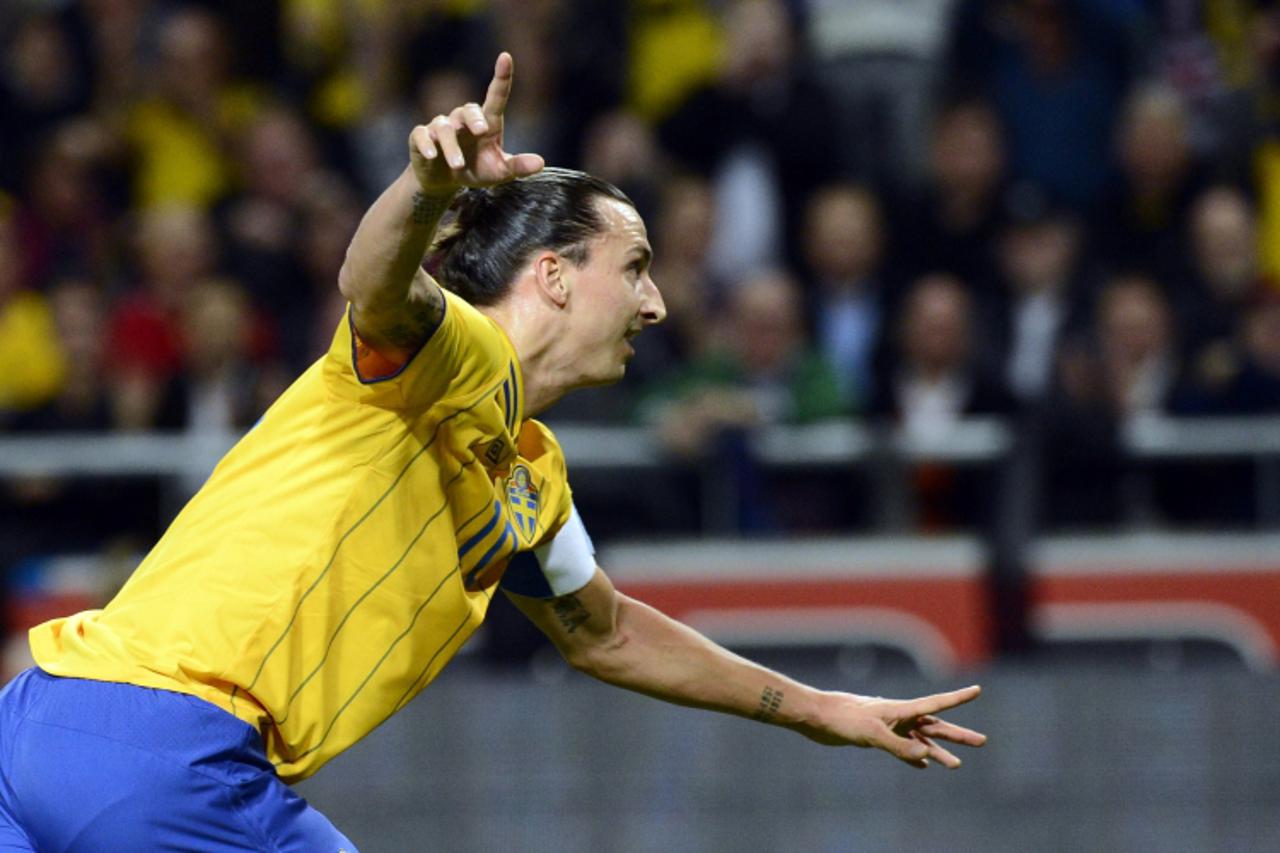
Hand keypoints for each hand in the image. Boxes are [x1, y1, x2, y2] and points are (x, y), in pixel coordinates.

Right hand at [408, 52, 544, 193]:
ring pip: (445, 128)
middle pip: (469, 110)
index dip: (501, 76)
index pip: (496, 96)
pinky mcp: (421, 137)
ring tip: (459, 165)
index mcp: (487, 123)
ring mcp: (441, 127)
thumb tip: (540, 163)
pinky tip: (432, 156)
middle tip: (482, 131)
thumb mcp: (499, 172)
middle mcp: (464, 120)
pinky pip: (422, 135)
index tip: (506, 57)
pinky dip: (426, 144)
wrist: (444, 182)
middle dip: (475, 118)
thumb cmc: (476, 170)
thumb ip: (517, 166)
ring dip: (452, 147)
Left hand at [806, 685, 985, 768]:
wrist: (816, 717)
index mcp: (901, 710)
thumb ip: (900, 747)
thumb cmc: (843, 720)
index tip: (978, 689)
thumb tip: (927, 757)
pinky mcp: (876, 738)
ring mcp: (889, 727)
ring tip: (956, 765)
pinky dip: (914, 757)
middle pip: (935, 726)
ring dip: (938, 752)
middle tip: (982, 741)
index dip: (958, 697)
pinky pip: (902, 750)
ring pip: (920, 740)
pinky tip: (923, 766)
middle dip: (957, 734)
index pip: (936, 703)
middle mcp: (899, 717)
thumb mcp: (873, 734)